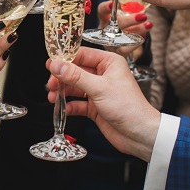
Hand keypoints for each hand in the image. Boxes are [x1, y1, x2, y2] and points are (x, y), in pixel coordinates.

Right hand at [45, 47, 159, 160]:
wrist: (139, 134)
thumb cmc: (128, 107)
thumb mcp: (99, 88)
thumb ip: (75, 76)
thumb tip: (56, 65)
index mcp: (109, 63)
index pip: (82, 55)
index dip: (65, 59)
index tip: (50, 64)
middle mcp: (103, 75)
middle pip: (76, 71)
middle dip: (62, 77)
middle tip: (50, 84)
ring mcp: (99, 91)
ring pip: (75, 87)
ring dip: (63, 91)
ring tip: (52, 96)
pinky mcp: (96, 107)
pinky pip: (78, 103)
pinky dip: (69, 105)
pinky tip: (63, 108)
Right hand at [97, 0, 151, 57]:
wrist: (121, 43)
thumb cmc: (121, 25)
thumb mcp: (119, 15)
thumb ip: (126, 6)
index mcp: (104, 19)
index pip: (101, 11)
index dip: (105, 8)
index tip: (113, 3)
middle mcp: (105, 31)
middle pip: (115, 25)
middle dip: (129, 20)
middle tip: (143, 16)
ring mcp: (110, 42)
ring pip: (122, 37)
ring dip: (137, 30)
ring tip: (149, 24)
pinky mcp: (118, 52)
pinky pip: (126, 48)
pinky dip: (136, 42)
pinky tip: (144, 36)